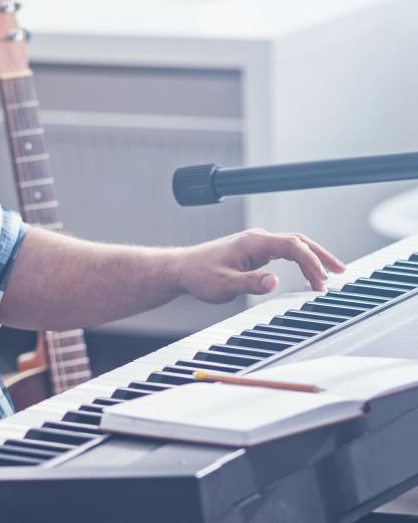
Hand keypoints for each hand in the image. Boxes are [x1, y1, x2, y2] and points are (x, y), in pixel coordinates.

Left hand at [175, 228, 345, 303]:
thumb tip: (275, 282)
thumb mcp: (224, 284)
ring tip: (330, 275)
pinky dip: (300, 261)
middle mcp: (258, 238)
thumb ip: (251, 283)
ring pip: (294, 246)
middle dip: (321, 256)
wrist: (182, 269)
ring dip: (313, 258)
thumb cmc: (200, 275)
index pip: (292, 246)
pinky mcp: (255, 251)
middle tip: (339, 273)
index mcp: (254, 242)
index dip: (310, 262)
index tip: (320, 281)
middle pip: (299, 242)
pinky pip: (285, 252)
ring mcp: (258, 244)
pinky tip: (309, 272)